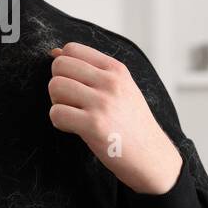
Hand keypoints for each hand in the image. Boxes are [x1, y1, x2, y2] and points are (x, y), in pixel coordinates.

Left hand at [47, 41, 183, 194]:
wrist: (152, 158)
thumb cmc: (132, 124)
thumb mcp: (121, 88)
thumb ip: (91, 69)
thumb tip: (55, 51)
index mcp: (116, 69)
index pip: (72, 49)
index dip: (65, 67)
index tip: (75, 84)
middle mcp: (110, 82)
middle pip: (59, 65)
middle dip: (58, 84)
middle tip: (72, 102)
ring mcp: (102, 103)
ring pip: (55, 86)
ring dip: (57, 103)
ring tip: (74, 115)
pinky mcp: (94, 125)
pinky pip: (56, 113)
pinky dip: (59, 122)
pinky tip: (75, 128)